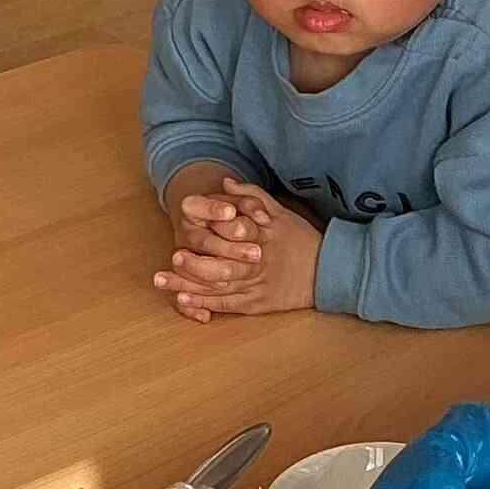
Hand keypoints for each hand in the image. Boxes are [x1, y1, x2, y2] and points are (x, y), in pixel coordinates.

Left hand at [155, 180, 316, 320]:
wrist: (327, 271)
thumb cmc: (301, 239)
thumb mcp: (280, 211)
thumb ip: (251, 196)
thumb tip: (225, 183)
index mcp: (259, 238)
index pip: (226, 234)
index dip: (203, 231)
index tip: (183, 226)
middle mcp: (255, 264)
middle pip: (216, 267)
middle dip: (189, 266)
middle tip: (167, 262)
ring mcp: (255, 287)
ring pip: (216, 288)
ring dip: (187, 286)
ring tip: (162, 282)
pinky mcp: (257, 305)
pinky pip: (226, 306)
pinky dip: (204, 304)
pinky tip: (184, 301)